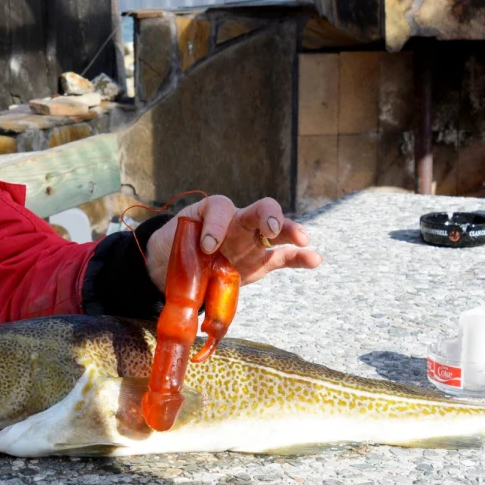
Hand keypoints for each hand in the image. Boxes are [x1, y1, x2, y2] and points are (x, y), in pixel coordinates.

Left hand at [145, 196, 321, 288]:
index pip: (220, 208)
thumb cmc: (173, 248)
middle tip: (271, 228)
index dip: (216, 225)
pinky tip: (314, 259)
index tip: (207, 246)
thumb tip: (171, 276)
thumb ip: (180, 250)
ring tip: (303, 240)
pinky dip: (299, 258)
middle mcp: (236, 222)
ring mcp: (251, 241)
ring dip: (291, 232)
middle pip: (259, 209)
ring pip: (277, 230)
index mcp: (212, 212)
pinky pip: (283, 257)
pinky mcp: (259, 261)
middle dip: (269, 215)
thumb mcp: (170, 242)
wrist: (175, 265)